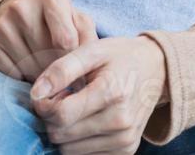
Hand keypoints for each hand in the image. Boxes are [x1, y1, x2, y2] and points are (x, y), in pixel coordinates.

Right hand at [0, 0, 96, 83]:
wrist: (20, 9)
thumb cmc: (57, 19)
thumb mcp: (77, 20)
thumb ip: (88, 39)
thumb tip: (85, 70)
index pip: (66, 40)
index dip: (73, 59)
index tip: (77, 67)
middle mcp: (21, 6)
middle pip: (46, 55)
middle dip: (57, 69)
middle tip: (62, 73)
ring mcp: (1, 23)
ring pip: (28, 66)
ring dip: (41, 76)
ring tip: (46, 70)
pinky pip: (9, 72)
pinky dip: (22, 77)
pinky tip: (28, 68)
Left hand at [32, 35, 167, 154]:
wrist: (158, 69)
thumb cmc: (120, 57)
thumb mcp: (93, 50)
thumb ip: (62, 69)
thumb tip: (36, 94)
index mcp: (113, 93)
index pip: (61, 114)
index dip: (43, 105)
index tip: (46, 93)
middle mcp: (121, 121)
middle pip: (61, 135)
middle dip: (52, 118)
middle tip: (63, 98)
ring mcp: (125, 139)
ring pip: (69, 150)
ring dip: (64, 131)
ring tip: (76, 109)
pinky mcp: (126, 150)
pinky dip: (78, 141)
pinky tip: (86, 121)